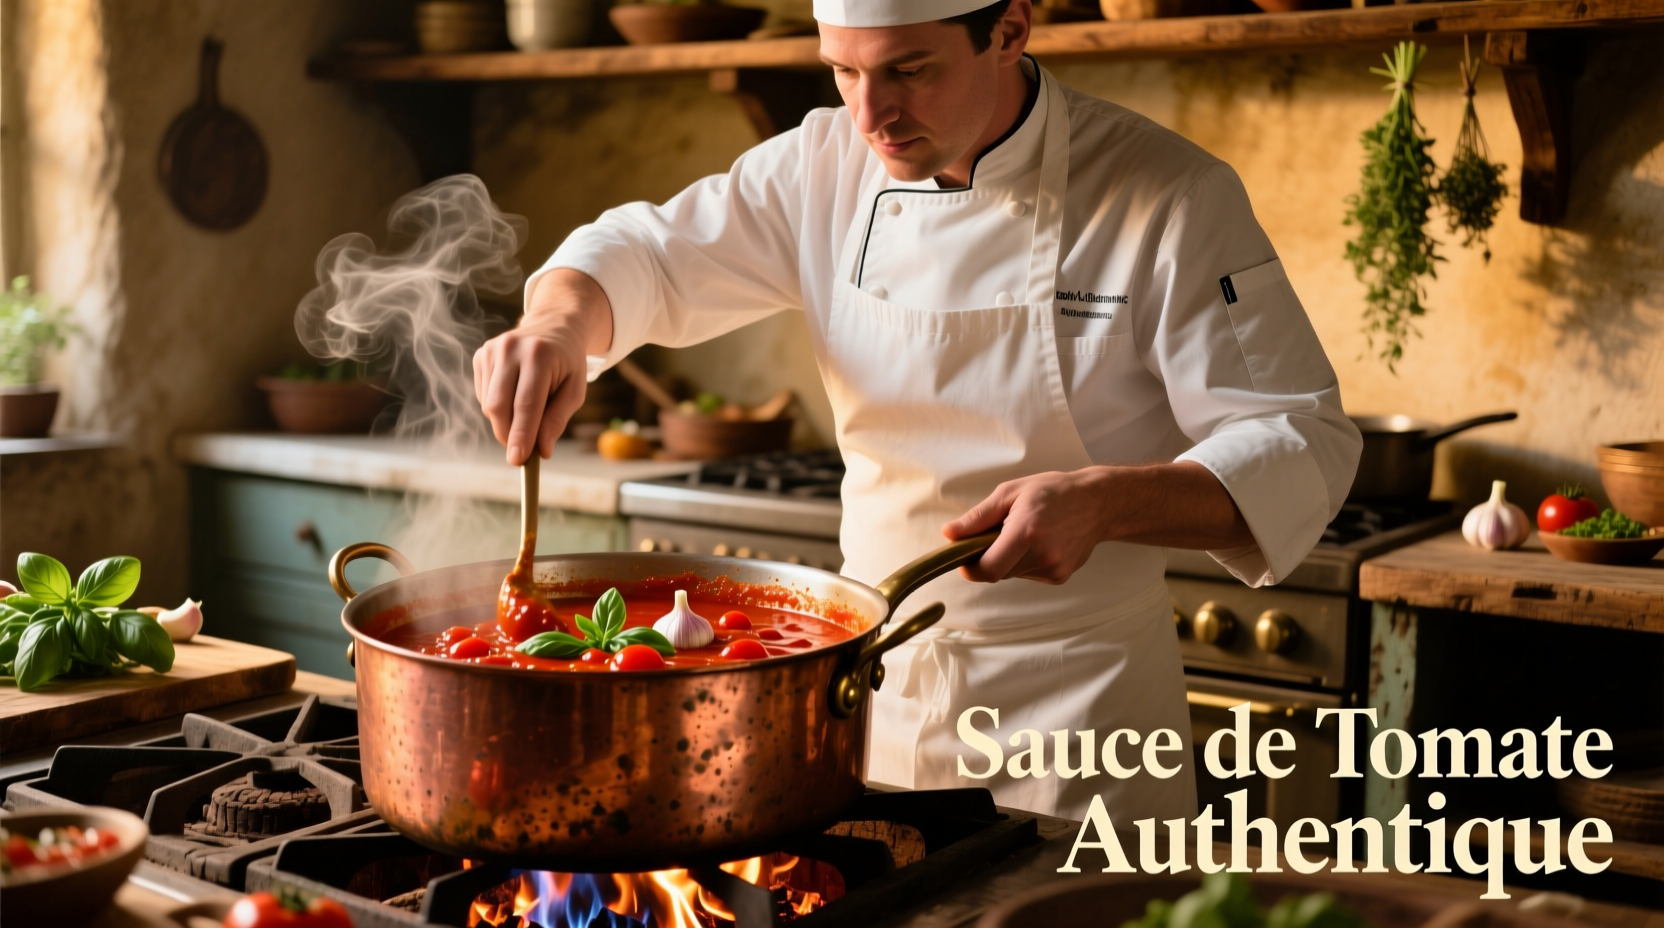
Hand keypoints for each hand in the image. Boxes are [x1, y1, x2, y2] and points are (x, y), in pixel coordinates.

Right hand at [473, 270, 613, 463]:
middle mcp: (511, 349)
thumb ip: (557, 420)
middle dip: (509, 435)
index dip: (521, 435)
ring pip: (489, 405)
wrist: (553, 326)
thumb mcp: (575, 390)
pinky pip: (483, 396)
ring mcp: (492, 350)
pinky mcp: (481, 355)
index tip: (517, 460)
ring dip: (505, 422)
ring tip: (527, 413)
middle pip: (499, 407)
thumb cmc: (567, 364)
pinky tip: (514, 395)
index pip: (526, 404)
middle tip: (523, 452)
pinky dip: (498, 407)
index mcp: (539, 356)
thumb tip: (541, 451)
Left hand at [942, 469, 1112, 584]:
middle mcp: (1042, 556)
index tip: (966, 557)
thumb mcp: (1010, 493)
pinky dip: (1026, 562)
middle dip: (990, 558)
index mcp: (1026, 533)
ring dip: (1009, 559)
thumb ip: (978, 517)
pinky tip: (1040, 542)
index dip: (971, 567)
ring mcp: (1054, 569)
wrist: (1097, 503)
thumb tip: (949, 534)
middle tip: (998, 534)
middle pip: (998, 572)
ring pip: (1013, 574)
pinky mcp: (1060, 576)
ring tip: (1025, 534)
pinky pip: (1029, 575)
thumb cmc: (1053, 492)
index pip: (988, 569)